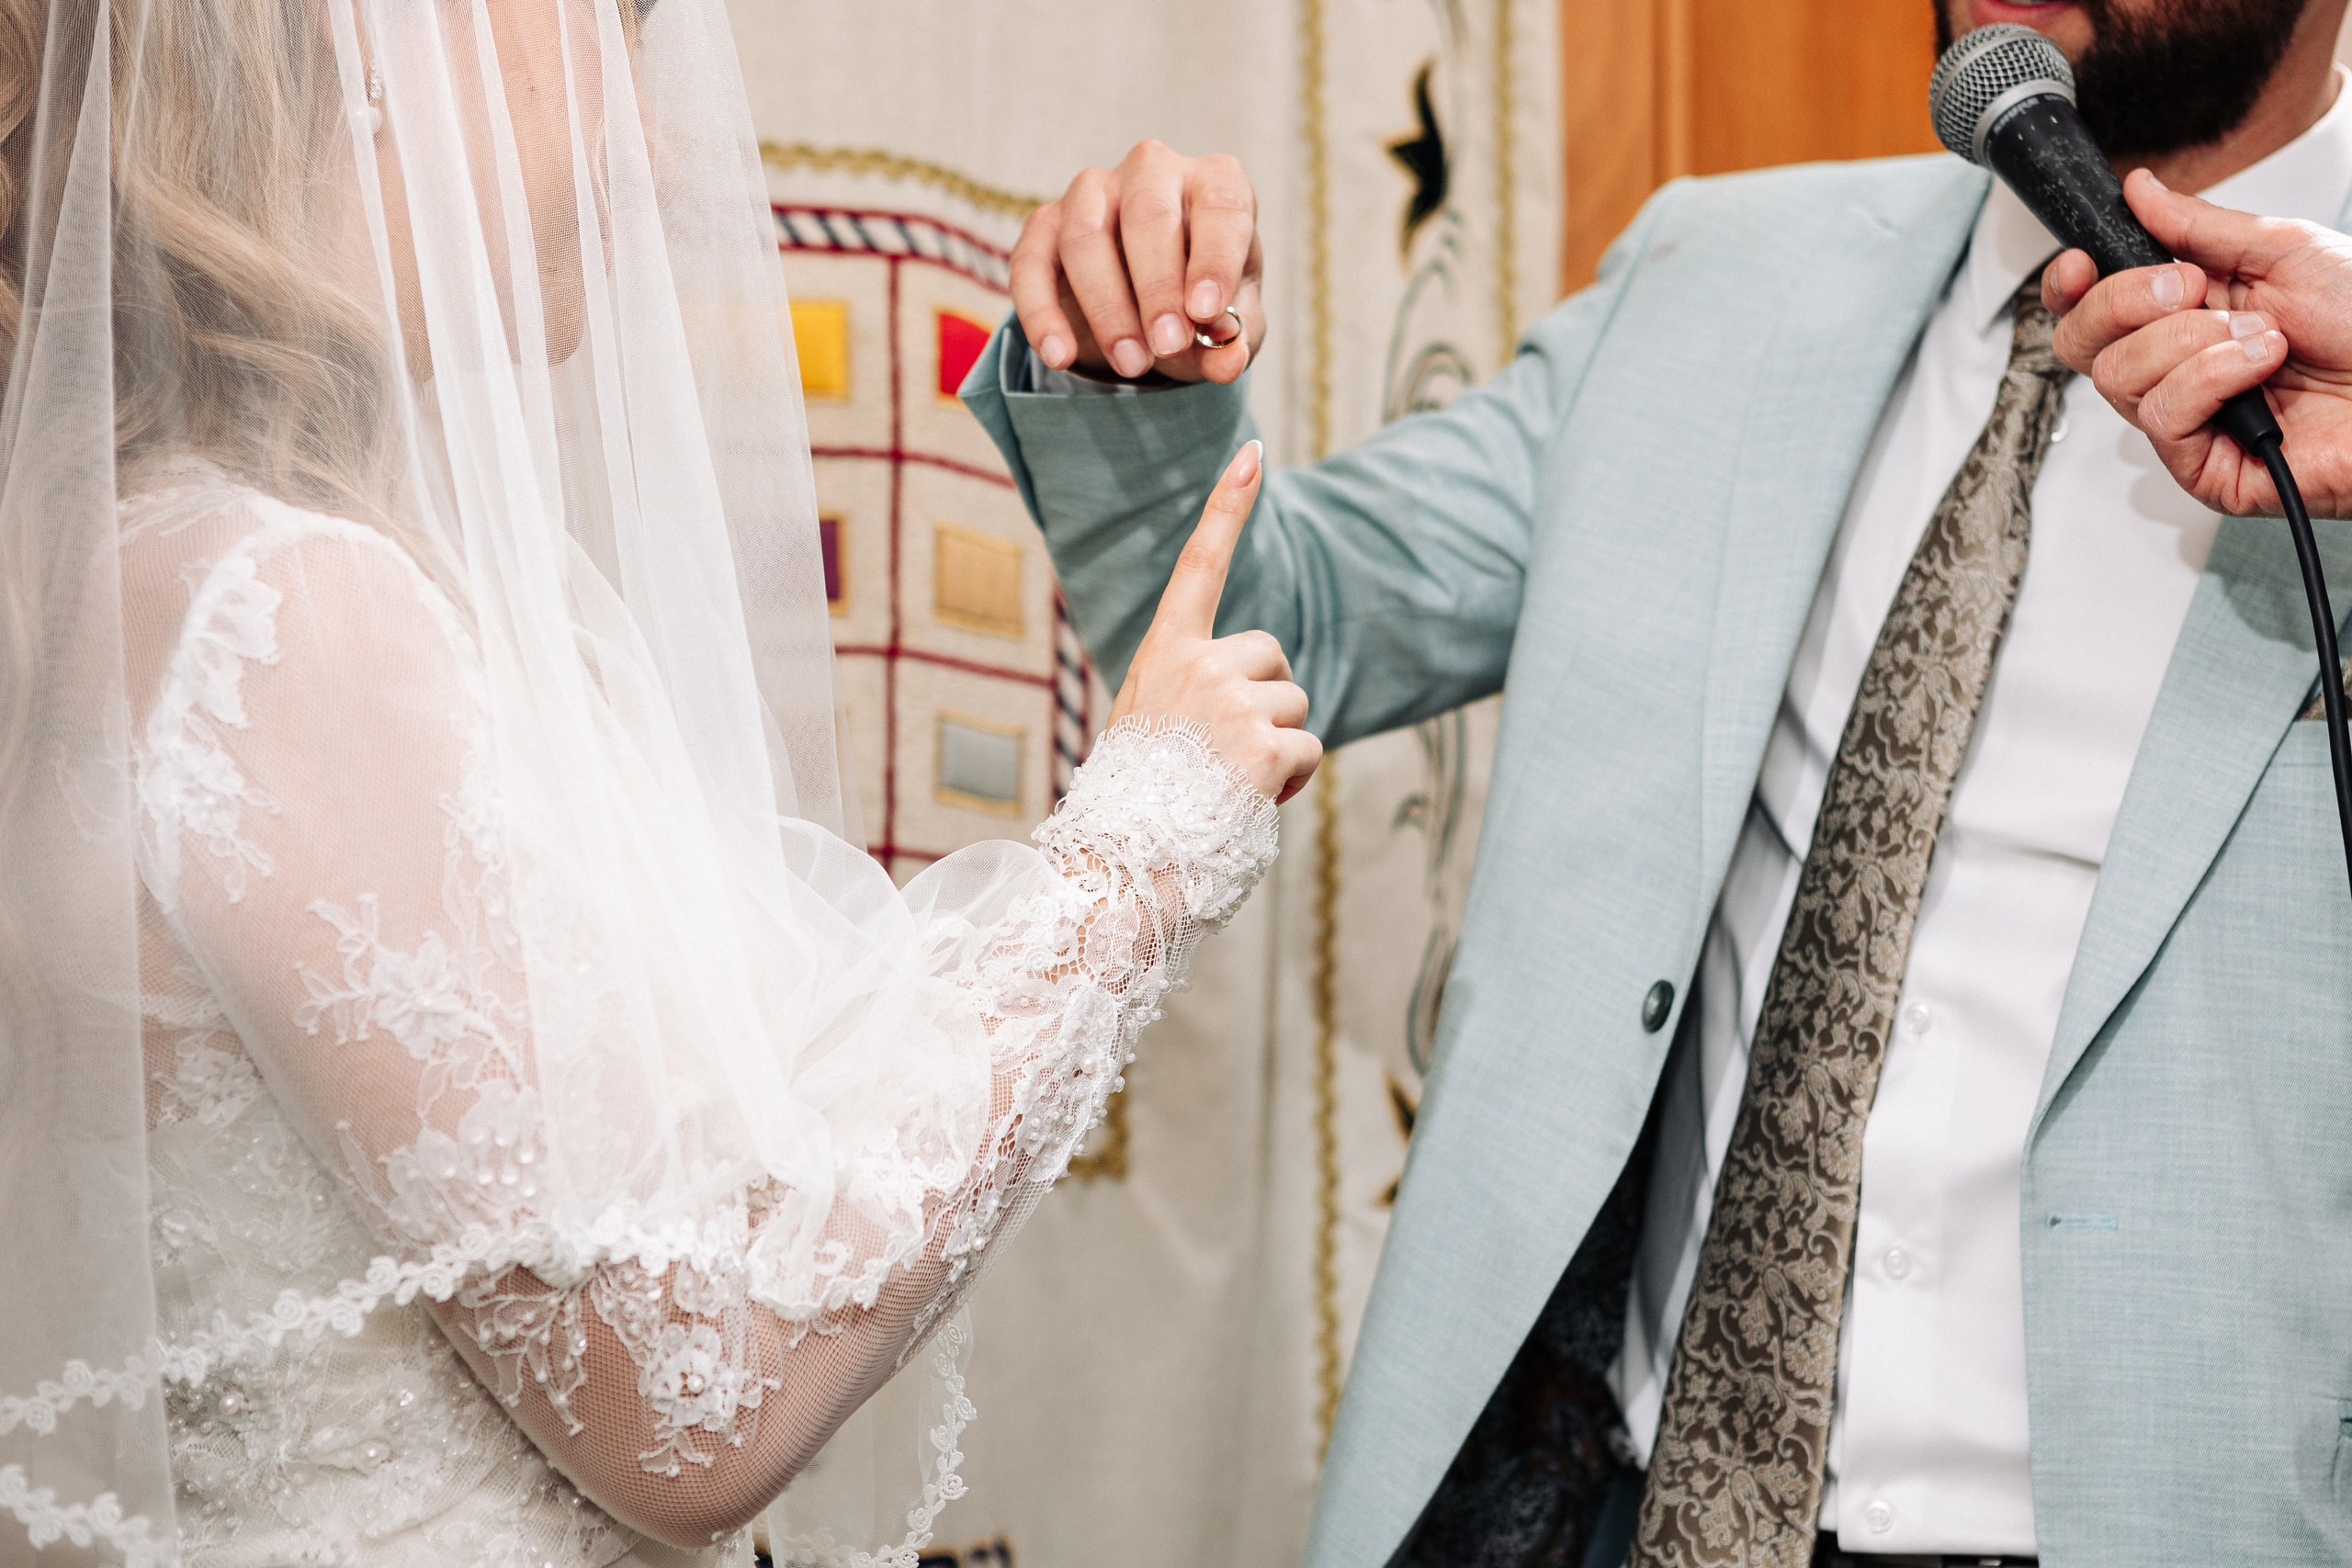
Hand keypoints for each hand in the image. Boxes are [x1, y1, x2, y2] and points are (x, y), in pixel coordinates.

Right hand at [1011, 140, 1263, 385]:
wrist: (1150, 304)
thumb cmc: (1201, 298)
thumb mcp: (1231, 324)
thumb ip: (1234, 341)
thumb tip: (1228, 360)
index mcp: (1215, 181)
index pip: (1221, 207)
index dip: (1214, 260)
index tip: (1207, 313)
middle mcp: (1153, 170)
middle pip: (1149, 216)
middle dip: (1158, 289)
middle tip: (1168, 347)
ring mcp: (1093, 190)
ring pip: (1086, 236)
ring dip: (1107, 308)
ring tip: (1131, 364)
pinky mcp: (1045, 223)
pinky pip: (1032, 263)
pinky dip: (1042, 314)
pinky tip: (1060, 355)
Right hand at [1111, 441, 1318, 802]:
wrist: (1125, 864)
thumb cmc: (1137, 805)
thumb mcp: (1148, 723)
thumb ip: (1190, 690)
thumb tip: (1247, 692)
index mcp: (1163, 654)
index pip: (1199, 566)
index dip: (1227, 508)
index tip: (1253, 453)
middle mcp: (1197, 664)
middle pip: (1274, 658)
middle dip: (1268, 704)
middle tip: (1222, 757)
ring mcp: (1232, 700)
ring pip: (1296, 706)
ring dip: (1279, 747)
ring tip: (1229, 784)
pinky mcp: (1265, 742)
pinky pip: (1309, 750)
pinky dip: (1293, 780)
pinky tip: (1251, 799)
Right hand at [2044, 168, 2351, 517]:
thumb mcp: (2282, 249)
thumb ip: (2198, 224)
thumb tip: (2141, 191)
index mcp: (2187, 314)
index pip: (2091, 309)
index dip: (2070, 287)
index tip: (2081, 264)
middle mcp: (2176, 369)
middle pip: (2082, 343)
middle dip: (2126, 301)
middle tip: (2193, 288)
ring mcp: (2187, 420)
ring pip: (2118, 377)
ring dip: (2193, 342)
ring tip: (2262, 337)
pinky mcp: (2201, 468)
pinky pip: (2161, 416)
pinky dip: (2212, 377)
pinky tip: (2261, 368)